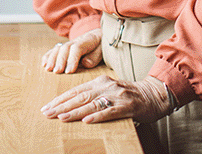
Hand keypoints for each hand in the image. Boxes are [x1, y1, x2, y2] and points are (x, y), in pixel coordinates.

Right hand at [41, 28, 102, 73]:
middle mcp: (76, 40)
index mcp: (88, 40)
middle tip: (57, 72)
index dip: (72, 59)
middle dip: (60, 60)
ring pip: (59, 48)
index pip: (77, 48)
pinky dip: (49, 56)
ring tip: (48, 69)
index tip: (69, 71)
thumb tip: (85, 63)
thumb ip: (95, 56)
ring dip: (52, 59)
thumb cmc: (102, 45)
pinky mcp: (65, 47)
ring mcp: (69, 43)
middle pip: (66, 48)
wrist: (99, 35)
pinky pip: (55, 50)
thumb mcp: (104, 49)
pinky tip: (44, 63)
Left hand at [41, 74, 171, 123]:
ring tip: (61, 117)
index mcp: (100, 81)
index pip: (76, 90)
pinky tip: (86, 120)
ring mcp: (117, 95)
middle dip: (62, 105)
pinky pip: (110, 111)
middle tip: (47, 113)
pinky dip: (97, 116)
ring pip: (92, 103)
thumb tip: (72, 105)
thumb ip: (93, 94)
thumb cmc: (129, 95)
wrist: (154, 93)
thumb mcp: (109, 90)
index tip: (46, 106)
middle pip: (80, 96)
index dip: (60, 99)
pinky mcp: (127, 106)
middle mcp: (106, 86)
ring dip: (75, 111)